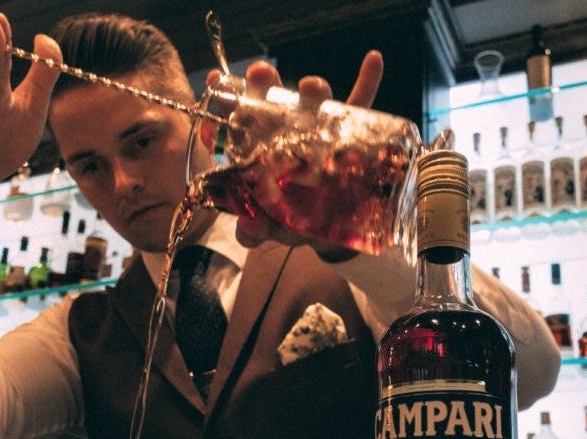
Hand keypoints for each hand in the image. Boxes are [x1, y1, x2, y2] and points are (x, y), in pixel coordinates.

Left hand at [206, 51, 383, 260]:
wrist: (331, 228)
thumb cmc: (291, 221)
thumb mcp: (270, 228)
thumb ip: (254, 230)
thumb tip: (249, 227)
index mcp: (256, 147)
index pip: (235, 120)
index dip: (224, 101)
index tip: (214, 82)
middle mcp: (284, 129)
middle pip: (272, 100)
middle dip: (263, 83)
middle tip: (261, 74)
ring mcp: (317, 128)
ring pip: (314, 101)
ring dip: (314, 89)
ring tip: (312, 86)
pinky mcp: (350, 131)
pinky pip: (361, 105)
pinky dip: (368, 81)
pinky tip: (373, 61)